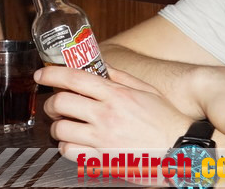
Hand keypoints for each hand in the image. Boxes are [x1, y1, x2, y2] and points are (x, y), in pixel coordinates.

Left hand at [35, 64, 192, 160]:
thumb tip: (100, 64)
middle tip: (53, 105)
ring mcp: (103, 139)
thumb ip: (120, 76)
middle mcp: (106, 115)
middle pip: (61, 102)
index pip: (73, 78)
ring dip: (56, 127)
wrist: (183, 152)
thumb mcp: (146, 91)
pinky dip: (66, 147)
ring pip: (61, 129)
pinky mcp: (103, 160)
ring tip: (63, 126)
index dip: (51, 74)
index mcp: (116, 95)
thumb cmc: (167, 121)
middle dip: (50, 103)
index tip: (41, 75)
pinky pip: (70, 152)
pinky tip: (73, 144)